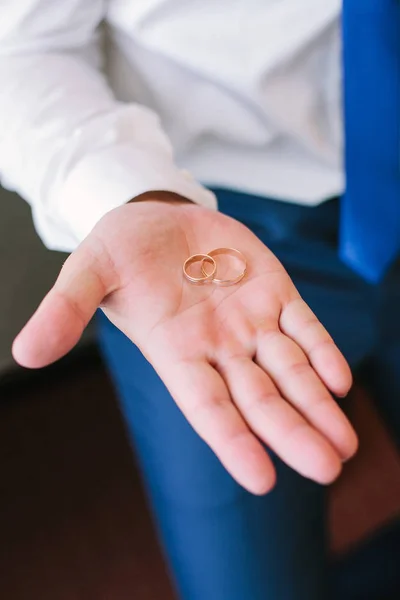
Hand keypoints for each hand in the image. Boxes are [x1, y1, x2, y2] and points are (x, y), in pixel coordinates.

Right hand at [13, 197, 356, 493]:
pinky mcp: (272, 290)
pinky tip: (339, 379)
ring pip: (290, 369)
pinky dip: (322, 350)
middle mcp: (217, 346)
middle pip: (259, 398)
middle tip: (327, 468)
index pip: (206, 406)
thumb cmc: (119, 251)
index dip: (232, 440)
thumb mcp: (87, 271)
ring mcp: (249, 320)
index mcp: (174, 351)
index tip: (262, 479)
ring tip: (344, 442)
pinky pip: (303, 325)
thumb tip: (24, 353)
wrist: (155, 216)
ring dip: (317, 403)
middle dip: (292, 432)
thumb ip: (65, 311)